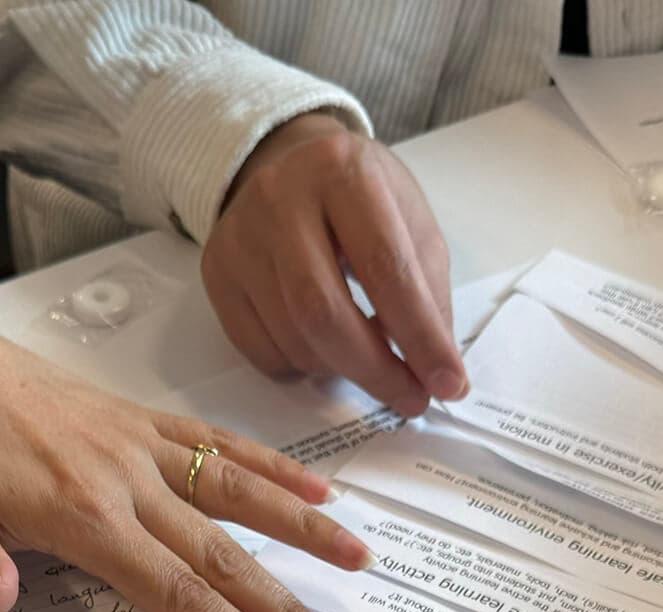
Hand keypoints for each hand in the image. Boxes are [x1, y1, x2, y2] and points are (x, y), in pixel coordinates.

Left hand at [0, 303, 371, 611]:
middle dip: (283, 607)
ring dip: (303, 529)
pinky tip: (313, 487)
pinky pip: (217, 444)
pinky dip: (269, 465)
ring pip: (238, 492)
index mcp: (81, 512)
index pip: (173, 588)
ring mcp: (138, 445)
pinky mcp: (138, 420)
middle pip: (222, 554)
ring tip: (358, 560)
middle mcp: (124, 478)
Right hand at [202, 112, 465, 416]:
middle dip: (373, 368)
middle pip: (322, 309)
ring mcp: (239, 235)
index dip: (419, 335)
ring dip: (339, 369)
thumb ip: (426, 291)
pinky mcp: (215, 269)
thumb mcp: (410, 221)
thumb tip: (435, 373)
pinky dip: (299, 366)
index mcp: (344, 171)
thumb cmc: (362, 197)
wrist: (289, 162)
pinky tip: (322, 349)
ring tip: (368, 363)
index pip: (384, 267)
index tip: (447, 385)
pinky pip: (257, 348)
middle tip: (409, 398)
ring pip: (289, 336)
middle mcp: (280, 197)